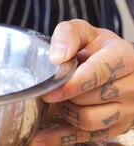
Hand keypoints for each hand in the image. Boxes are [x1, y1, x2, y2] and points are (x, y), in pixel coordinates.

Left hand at [29, 19, 133, 144]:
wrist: (115, 63)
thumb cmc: (98, 47)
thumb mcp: (84, 31)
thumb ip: (68, 35)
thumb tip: (57, 57)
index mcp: (124, 57)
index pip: (98, 74)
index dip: (72, 83)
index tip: (51, 88)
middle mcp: (131, 86)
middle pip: (92, 99)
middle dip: (66, 96)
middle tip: (49, 90)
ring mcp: (127, 110)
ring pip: (91, 121)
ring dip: (67, 113)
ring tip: (56, 102)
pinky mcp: (117, 128)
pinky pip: (88, 138)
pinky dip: (61, 139)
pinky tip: (41, 138)